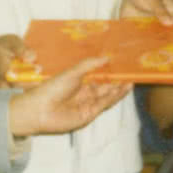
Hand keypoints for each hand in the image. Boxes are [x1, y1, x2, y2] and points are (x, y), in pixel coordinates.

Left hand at [9, 60, 130, 136]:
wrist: (40, 109)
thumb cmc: (52, 88)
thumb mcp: (72, 72)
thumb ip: (89, 65)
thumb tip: (106, 57)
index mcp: (79, 82)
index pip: (98, 77)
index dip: (110, 73)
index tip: (121, 67)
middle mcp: (84, 93)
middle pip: (105, 87)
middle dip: (117, 82)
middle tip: (131, 74)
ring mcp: (87, 104)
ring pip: (107, 96)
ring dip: (119, 90)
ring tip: (131, 82)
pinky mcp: (89, 114)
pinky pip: (104, 104)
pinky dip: (114, 97)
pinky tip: (123, 90)